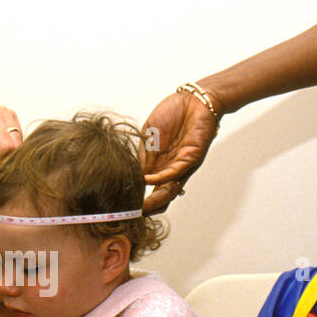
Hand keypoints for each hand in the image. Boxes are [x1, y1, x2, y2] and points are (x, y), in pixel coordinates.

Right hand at [140, 88, 221, 214]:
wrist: (194, 99)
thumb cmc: (172, 114)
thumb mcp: (148, 137)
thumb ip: (142, 156)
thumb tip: (133, 177)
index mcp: (159, 166)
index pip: (149, 190)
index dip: (138, 200)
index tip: (123, 208)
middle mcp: (171, 170)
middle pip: (161, 197)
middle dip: (147, 208)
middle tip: (131, 217)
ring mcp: (182, 165)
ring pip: (170, 190)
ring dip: (155, 200)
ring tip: (140, 208)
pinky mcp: (191, 157)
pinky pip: (175, 172)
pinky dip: (160, 178)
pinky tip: (146, 180)